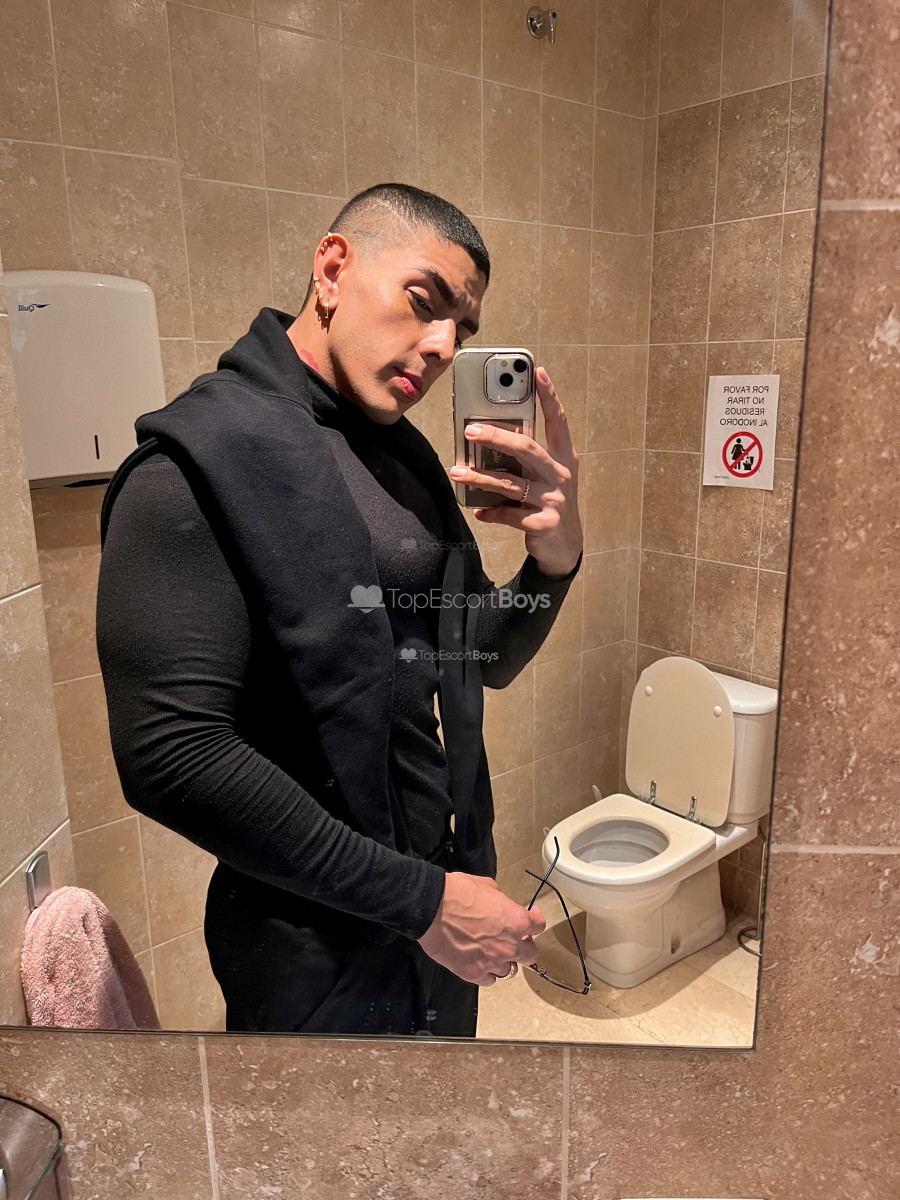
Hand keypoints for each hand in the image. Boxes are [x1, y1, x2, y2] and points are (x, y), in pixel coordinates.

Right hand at [417, 872, 546, 985]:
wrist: (432, 908)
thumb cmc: (457, 894)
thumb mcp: (488, 886)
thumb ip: (502, 901)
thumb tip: (502, 907)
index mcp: (516, 921)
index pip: (539, 926)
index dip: (535, 922)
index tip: (531, 920)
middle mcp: (509, 945)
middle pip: (530, 956)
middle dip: (525, 948)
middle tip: (514, 941)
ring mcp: (492, 962)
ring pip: (508, 970)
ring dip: (503, 961)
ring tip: (491, 952)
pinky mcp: (474, 974)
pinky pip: (489, 980)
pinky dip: (486, 972)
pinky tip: (479, 962)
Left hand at [449, 366, 582, 577]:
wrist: (566, 546)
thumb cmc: (551, 502)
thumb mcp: (548, 476)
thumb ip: (529, 457)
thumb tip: (490, 436)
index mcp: (564, 457)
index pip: (558, 421)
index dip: (549, 395)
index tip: (537, 370)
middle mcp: (561, 475)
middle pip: (526, 448)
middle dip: (496, 436)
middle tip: (470, 430)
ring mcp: (553, 499)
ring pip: (510, 483)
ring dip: (480, 478)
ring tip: (457, 472)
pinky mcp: (543, 523)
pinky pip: (509, 514)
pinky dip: (491, 512)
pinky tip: (478, 510)